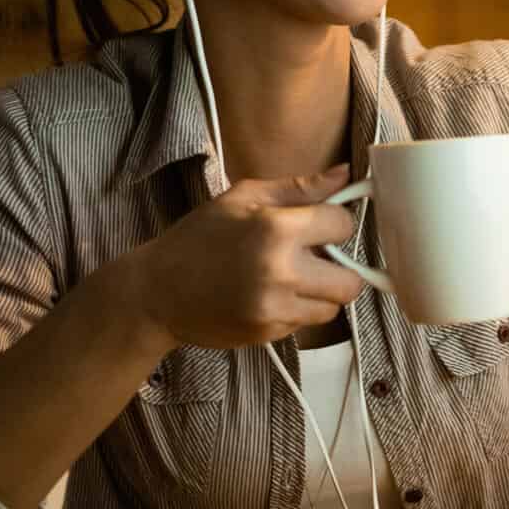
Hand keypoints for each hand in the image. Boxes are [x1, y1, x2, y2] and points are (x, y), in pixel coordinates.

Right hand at [125, 166, 366, 349]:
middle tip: (313, 259)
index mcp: (277, 229)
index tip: (318, 225)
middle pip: (351, 280)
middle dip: (338, 267)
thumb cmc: (199, 237)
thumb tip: (346, 174)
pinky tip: (268, 296)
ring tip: (290, 278)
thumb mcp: (243, 198)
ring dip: (320, 293)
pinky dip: (297, 310)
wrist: (157, 292)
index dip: (334, 222)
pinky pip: (306, 324)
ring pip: (333, 307)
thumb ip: (299, 188)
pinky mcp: (269, 334)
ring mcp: (276, 308)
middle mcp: (282, 272)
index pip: (343, 225)